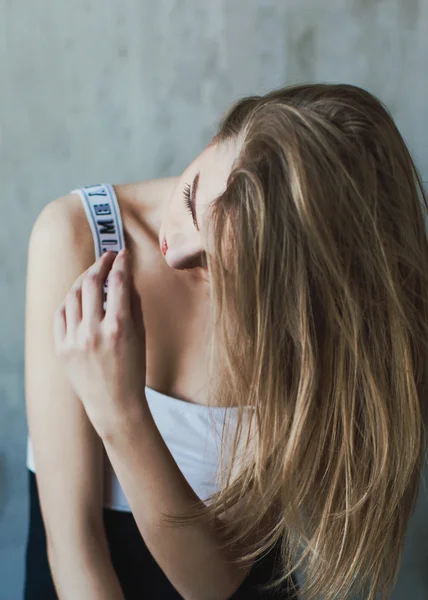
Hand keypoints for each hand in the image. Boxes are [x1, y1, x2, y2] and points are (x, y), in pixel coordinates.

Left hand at [53, 249, 146, 436]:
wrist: (114, 404)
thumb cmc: (133, 371)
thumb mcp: (141, 335)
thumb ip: (133, 304)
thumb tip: (126, 278)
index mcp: (119, 327)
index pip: (118, 282)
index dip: (121, 263)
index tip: (123, 255)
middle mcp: (94, 331)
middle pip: (91, 282)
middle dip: (100, 263)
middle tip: (107, 256)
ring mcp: (74, 340)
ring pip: (73, 295)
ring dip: (83, 279)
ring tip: (92, 274)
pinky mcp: (61, 348)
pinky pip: (60, 314)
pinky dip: (69, 300)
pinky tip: (77, 295)